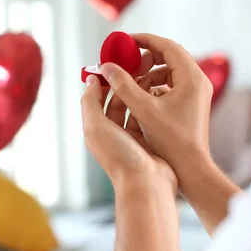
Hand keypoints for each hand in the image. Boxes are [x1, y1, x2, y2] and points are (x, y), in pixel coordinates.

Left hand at [81, 75, 176, 192]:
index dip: (104, 82)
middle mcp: (112, 135)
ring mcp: (131, 139)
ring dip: (139, 94)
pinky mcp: (148, 142)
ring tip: (150, 76)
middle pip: (116, 103)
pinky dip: (151, 106)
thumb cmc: (120, 158)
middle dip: (124, 86)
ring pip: (133, 109)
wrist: (147, 184)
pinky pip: (148, 119)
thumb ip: (90, 102)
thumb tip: (91, 80)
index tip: (116, 66)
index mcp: (96, 131)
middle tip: (137, 67)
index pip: (96, 100)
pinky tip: (159, 94)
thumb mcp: (97, 127)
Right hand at [99, 34, 213, 182]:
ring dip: (147, 75)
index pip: (167, 46)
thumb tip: (106, 66)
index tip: (124, 42)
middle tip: (124, 64)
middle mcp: (197, 82)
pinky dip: (153, 88)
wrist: (192, 169)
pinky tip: (140, 99)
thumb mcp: (144, 110)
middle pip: (168, 57)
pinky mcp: (190, 105)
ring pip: (167, 73)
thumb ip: (124, 85)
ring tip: (129, 84)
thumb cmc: (172, 142)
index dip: (144, 40)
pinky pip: (170, 86)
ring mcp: (195, 94)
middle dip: (143, 59)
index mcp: (192, 78)